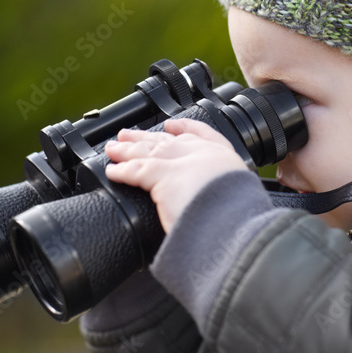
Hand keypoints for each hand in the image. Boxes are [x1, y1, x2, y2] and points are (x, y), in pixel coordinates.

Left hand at [104, 119, 248, 233]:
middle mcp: (204, 155)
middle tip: (129, 136)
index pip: (204, 135)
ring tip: (113, 149)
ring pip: (149, 151)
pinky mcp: (164, 175)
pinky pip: (136, 170)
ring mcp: (183, 164)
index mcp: (226, 160)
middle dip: (147, 137)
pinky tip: (112, 171)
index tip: (172, 125)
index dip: (185, 128)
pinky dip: (122, 170)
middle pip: (168, 141)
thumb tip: (209, 211)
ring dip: (128, 150)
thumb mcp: (237, 201)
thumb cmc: (239, 221)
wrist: (236, 227)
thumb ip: (219, 197)